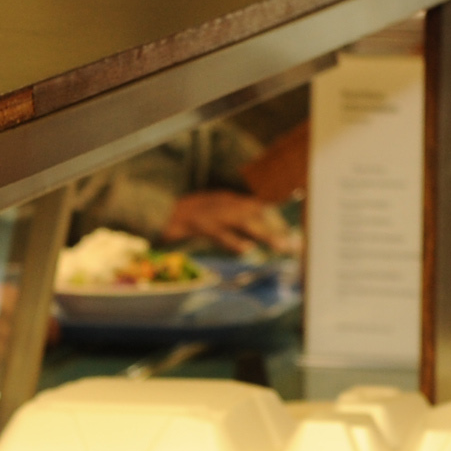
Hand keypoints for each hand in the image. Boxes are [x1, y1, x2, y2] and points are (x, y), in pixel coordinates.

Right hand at [160, 191, 294, 256]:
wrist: (154, 212)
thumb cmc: (182, 218)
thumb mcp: (209, 216)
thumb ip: (229, 225)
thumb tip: (249, 240)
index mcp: (226, 200)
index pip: (259, 207)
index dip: (277, 220)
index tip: (295, 235)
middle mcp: (222, 203)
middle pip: (257, 214)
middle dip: (278, 228)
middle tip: (296, 245)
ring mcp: (211, 213)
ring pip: (244, 222)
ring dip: (265, 234)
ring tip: (282, 246)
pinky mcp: (198, 224)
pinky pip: (219, 233)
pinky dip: (233, 241)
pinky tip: (247, 250)